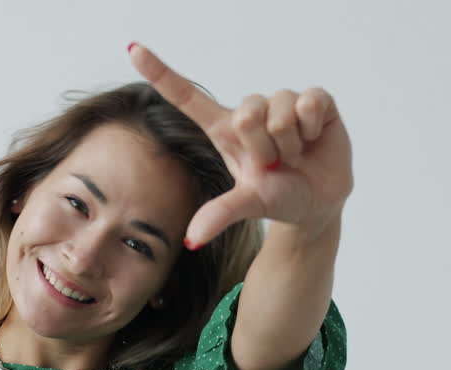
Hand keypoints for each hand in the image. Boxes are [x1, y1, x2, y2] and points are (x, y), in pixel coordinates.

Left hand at [127, 43, 353, 248]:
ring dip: (290, 144)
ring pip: (279, 112)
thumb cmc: (277, 198)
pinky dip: (312, 127)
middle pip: (246, 116)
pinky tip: (313, 138)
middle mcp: (250, 110)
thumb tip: (191, 239)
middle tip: (274, 165)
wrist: (317, 203)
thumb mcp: (247, 206)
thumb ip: (219, 215)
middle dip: (264, 150)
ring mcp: (282, 102)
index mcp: (224, 129)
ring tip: (295, 154)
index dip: (160, 72)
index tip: (133, 50)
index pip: (186, 96)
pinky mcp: (314, 99)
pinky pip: (309, 102)